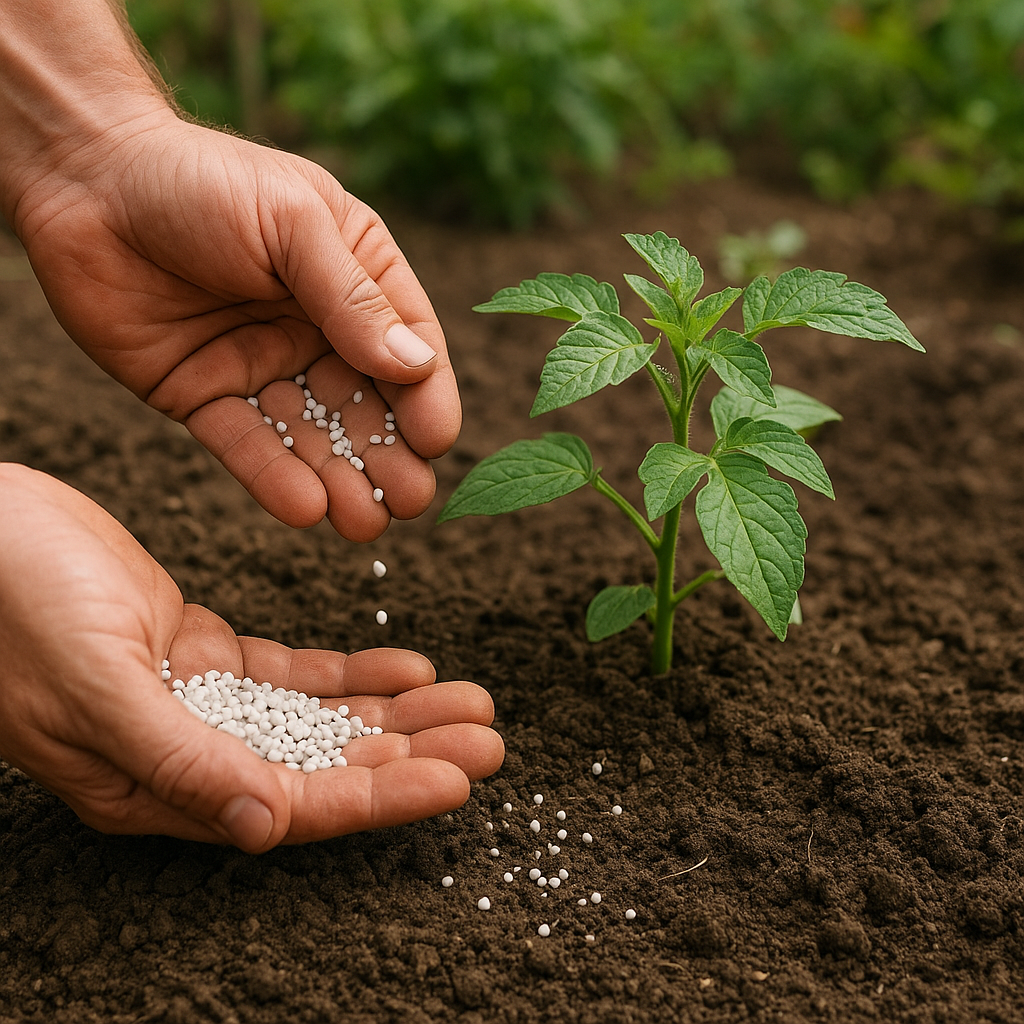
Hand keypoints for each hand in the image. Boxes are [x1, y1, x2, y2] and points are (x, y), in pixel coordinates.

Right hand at [0, 464, 502, 849]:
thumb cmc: (6, 603)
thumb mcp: (91, 680)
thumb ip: (177, 756)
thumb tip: (265, 827)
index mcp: (153, 783)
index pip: (293, 805)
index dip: (381, 795)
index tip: (459, 778)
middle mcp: (184, 753)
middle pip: (321, 766)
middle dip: (409, 751)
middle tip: (490, 733)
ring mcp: (195, 701)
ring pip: (317, 719)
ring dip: (395, 712)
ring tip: (468, 699)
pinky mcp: (200, 650)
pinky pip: (292, 671)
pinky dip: (349, 670)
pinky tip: (405, 664)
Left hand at [12, 112, 459, 541]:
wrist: (83, 178)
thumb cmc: (199, 178)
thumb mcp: (292, 222)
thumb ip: (352, 297)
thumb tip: (416, 366)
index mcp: (354, 275)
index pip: (407, 344)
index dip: (427, 394)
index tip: (437, 440)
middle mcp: (316, 327)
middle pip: (365, 403)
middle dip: (388, 455)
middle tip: (410, 502)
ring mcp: (262, 364)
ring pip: (310, 435)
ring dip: (339, 480)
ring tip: (365, 524)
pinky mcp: (205, 394)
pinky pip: (245, 442)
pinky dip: (273, 477)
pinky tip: (305, 508)